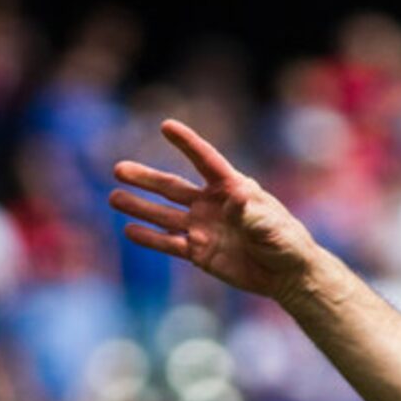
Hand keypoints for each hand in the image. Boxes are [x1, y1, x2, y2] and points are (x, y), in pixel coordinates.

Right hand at [110, 119, 323, 302]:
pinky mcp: (199, 252)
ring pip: (164, 215)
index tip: (166, 126)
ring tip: (113, 197)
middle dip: (146, 179)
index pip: (205, 160)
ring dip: (139, 207)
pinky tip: (129, 231)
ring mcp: (202, 227)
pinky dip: (150, 239)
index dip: (187, 143)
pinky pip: (169, 244)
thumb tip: (239, 198)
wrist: (287, 274)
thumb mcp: (273, 226)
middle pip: (172, 187)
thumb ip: (253, 215)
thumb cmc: (286, 242)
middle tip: (118, 169)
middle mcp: (211, 204)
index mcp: (232, 188)